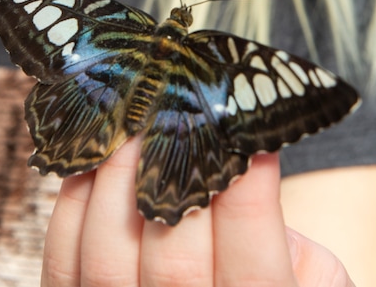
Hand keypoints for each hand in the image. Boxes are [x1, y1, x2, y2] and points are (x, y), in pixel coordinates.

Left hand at [42, 137, 353, 286]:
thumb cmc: (267, 278)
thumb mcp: (311, 271)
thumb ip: (287, 234)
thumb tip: (247, 155)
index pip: (254, 271)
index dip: (250, 198)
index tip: (251, 134)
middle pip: (174, 263)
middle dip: (173, 176)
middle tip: (177, 106)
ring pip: (108, 259)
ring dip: (116, 178)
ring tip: (133, 120)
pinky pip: (64, 257)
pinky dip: (74, 199)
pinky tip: (94, 153)